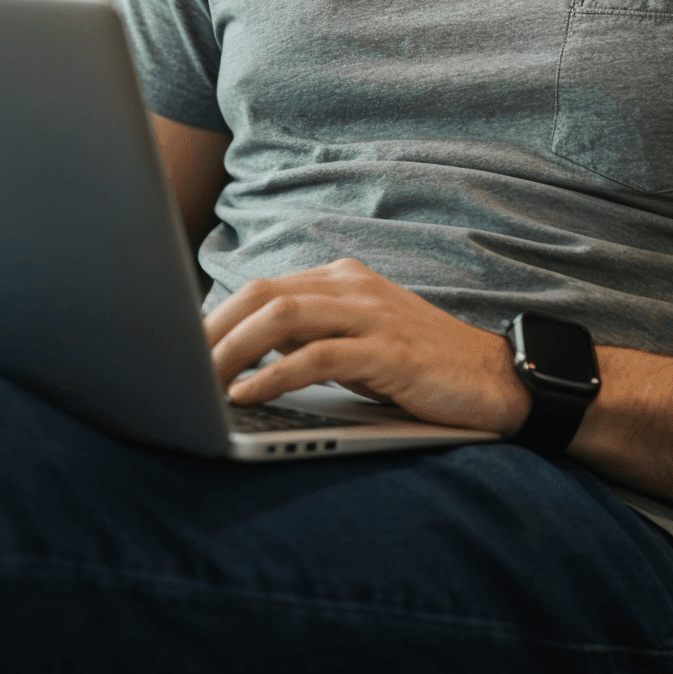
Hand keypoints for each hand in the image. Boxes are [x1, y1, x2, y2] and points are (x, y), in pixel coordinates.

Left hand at [205, 258, 529, 436]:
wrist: (497, 379)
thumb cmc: (420, 367)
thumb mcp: (357, 344)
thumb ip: (308, 340)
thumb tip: (239, 358)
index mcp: (341, 280)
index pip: (261, 289)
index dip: (213, 317)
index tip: (178, 350)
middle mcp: (352, 287)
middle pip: (262, 295)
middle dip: (211, 330)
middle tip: (176, 366)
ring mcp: (371, 316)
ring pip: (282, 317)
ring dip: (232, 350)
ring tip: (199, 381)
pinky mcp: (388, 352)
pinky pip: (316, 356)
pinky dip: (273, 375)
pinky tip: (246, 394)